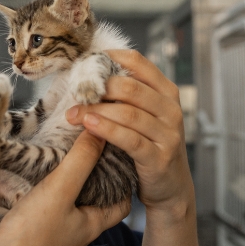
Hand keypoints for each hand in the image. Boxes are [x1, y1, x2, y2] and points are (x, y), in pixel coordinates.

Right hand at [0, 130, 130, 245]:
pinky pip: (43, 208)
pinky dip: (43, 191)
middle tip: (88, 150)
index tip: (117, 158)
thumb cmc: (32, 234)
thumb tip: (100, 132)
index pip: (121, 204)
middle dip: (93, 176)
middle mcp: (75, 231)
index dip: (124, 183)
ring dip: (65, 182)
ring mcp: (52, 233)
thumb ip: (81, 160)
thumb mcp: (60, 189)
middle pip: (94, 200)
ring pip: (67, 203)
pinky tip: (34, 175)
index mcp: (91, 225)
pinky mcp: (31, 232)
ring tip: (62, 156)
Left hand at [66, 50, 192, 217]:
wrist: (171, 187)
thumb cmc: (150, 146)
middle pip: (131, 87)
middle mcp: (171, 110)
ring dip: (96, 111)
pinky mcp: (159, 158)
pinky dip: (107, 130)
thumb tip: (88, 75)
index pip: (138, 62)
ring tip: (72, 114)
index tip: (84, 63)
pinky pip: (130, 140)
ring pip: (128, 114)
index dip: (109, 58)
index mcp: (167, 92)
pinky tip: (88, 126)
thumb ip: (128, 96)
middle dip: (98, 88)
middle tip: (74, 93)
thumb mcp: (145, 116)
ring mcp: (168, 134)